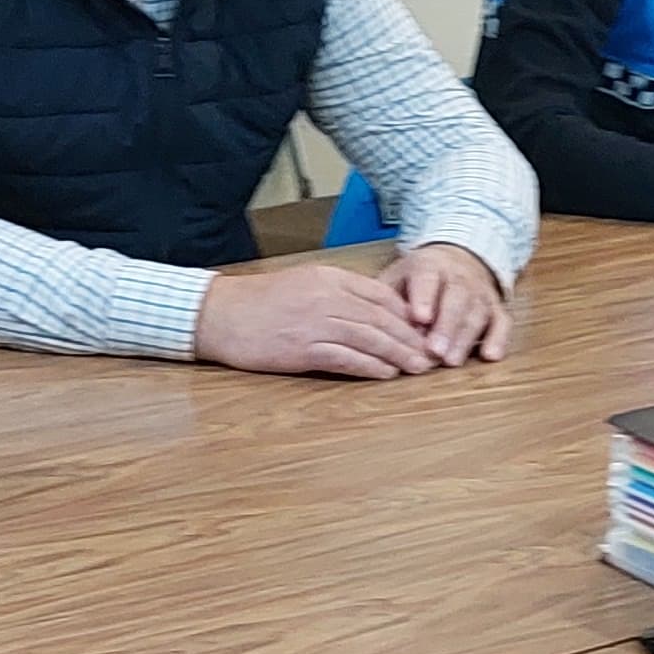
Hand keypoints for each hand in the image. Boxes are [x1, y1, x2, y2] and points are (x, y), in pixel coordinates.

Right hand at [193, 260, 443, 378]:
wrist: (218, 313)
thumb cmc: (259, 302)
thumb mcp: (302, 284)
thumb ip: (336, 293)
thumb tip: (371, 310)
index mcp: (328, 278)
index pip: (380, 294)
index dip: (408, 314)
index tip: (427, 329)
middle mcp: (325, 297)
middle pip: (381, 317)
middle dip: (412, 337)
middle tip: (435, 354)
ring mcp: (314, 323)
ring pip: (369, 337)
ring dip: (399, 354)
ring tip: (420, 368)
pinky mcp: (301, 349)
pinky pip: (344, 358)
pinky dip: (369, 366)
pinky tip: (387, 374)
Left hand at [388, 241, 516, 364]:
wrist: (459, 257)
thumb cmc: (420, 277)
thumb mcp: (398, 277)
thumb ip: (390, 301)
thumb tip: (383, 329)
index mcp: (430, 265)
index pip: (427, 278)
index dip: (424, 298)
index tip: (420, 318)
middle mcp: (459, 276)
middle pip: (456, 299)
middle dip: (446, 326)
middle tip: (435, 351)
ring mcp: (481, 293)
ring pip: (477, 312)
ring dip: (465, 338)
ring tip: (451, 361)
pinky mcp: (497, 308)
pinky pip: (502, 322)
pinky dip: (499, 339)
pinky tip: (491, 356)